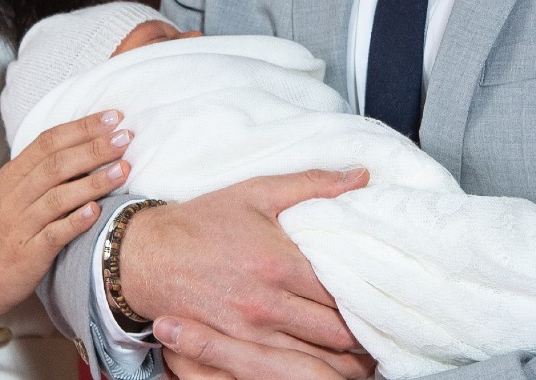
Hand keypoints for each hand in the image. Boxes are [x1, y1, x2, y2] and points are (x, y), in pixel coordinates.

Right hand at [0, 110, 129, 316]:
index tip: (113, 117)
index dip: (82, 127)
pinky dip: (75, 221)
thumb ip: (39, 172)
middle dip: (94, 148)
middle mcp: (13, 197)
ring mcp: (19, 226)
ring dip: (94, 181)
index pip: (48, 142)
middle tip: (126, 136)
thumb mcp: (9, 194)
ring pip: (58, 197)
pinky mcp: (27, 255)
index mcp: (10, 176)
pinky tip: (97, 211)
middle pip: (56, 164)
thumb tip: (84, 148)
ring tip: (124, 168)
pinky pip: (53, 235)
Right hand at [120, 169, 372, 375]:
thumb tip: (361, 176)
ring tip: (369, 355)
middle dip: (367, 335)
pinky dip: (313, 373)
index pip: (344, 290)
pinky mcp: (235, 350)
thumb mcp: (257, 192)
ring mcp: (251, 334)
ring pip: (317, 362)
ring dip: (347, 361)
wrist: (146, 256)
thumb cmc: (202, 221)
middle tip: (387, 330)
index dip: (372, 297)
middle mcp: (268, 304)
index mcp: (280, 263)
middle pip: (337, 333)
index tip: (389, 295)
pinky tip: (329, 367)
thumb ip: (313, 185)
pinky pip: (285, 373)